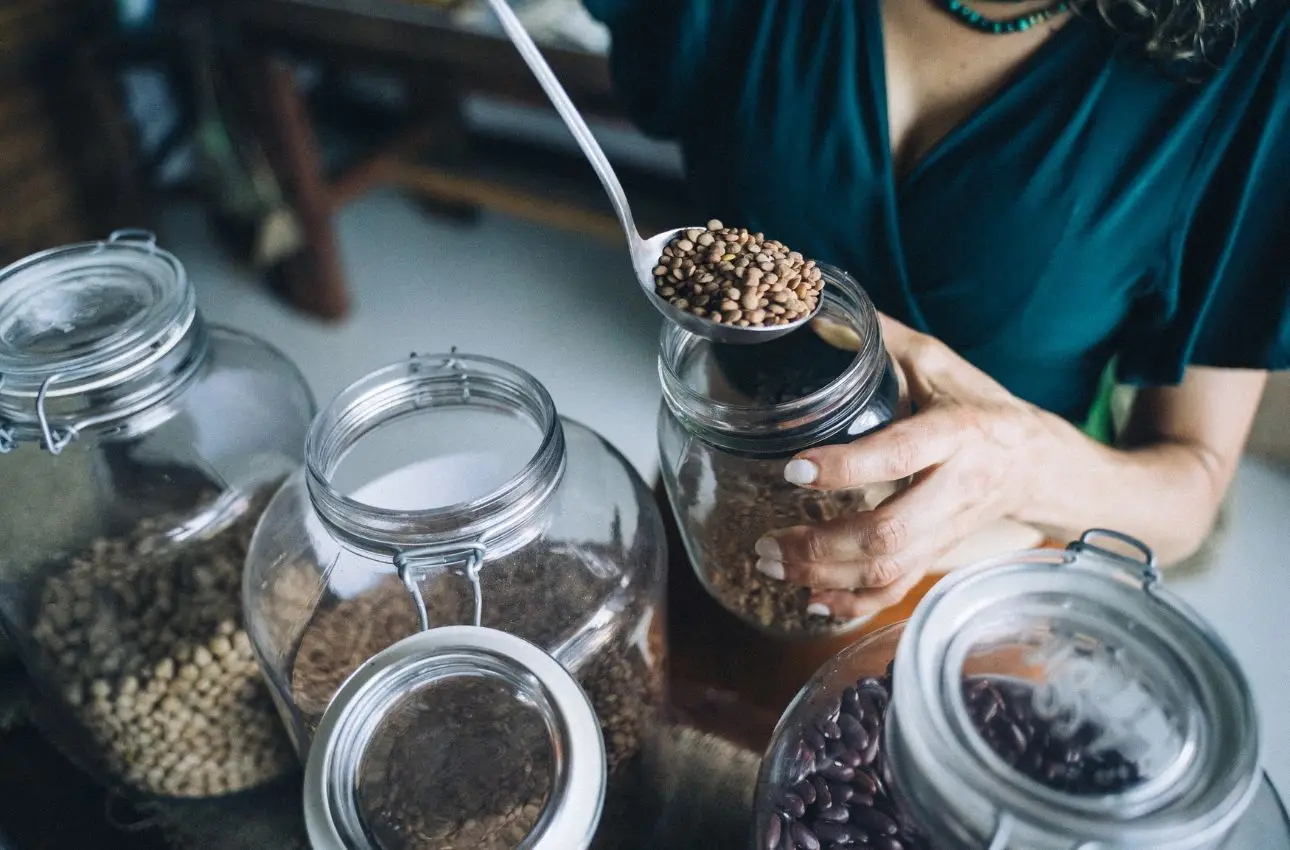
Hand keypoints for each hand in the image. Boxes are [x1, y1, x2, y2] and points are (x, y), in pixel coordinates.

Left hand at [755, 314, 1050, 618]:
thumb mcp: (938, 363)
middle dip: (823, 544)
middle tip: (767, 542)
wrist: (1041, 461)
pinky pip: (900, 589)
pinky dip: (855, 603)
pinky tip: (813, 603)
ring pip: (890, 567)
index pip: (899, 454)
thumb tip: (815, 317)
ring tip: (773, 565)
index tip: (793, 469)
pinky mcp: (942, 553)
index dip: (846, 467)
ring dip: (826, 576)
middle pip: (891, 530)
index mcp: (955, 433)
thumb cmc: (979, 405)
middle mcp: (956, 487)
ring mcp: (950, 528)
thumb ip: (882, 342)